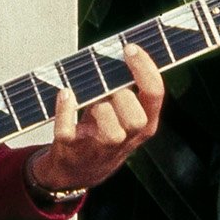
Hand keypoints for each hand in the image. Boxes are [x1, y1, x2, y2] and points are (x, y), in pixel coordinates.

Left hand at [29, 40, 165, 202]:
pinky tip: (65, 93)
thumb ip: (126, 86)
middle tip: (109, 87)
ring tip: (89, 99)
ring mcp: (99, 148)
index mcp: (144, 124)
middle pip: (137, 120)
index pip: (155, 94)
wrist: (78, 171)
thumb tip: (123, 48)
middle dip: (123, 97)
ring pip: (111, 132)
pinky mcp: (72, 150)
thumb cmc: (102, 129)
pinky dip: (65, 111)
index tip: (129, 48)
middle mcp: (126, 139)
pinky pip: (68, 132)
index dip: (144, 69)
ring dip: (100, 108)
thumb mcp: (122, 112)